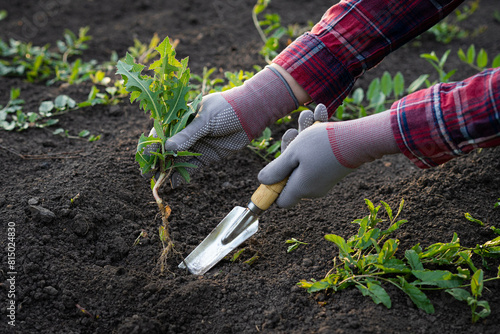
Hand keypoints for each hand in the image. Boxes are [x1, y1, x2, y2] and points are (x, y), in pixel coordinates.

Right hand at [158, 66, 298, 186]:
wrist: (251, 115)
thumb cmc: (227, 110)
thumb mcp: (206, 120)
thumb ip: (188, 134)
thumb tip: (168, 147)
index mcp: (181, 117)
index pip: (161, 131)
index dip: (152, 145)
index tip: (145, 157)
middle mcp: (186, 132)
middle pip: (166, 148)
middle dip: (157, 161)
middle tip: (147, 174)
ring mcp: (195, 144)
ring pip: (176, 160)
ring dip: (168, 170)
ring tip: (159, 182)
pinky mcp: (205, 156)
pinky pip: (190, 167)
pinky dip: (182, 175)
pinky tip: (174, 184)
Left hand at [258, 105, 398, 207]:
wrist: (360, 139)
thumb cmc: (322, 146)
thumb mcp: (292, 154)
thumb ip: (276, 169)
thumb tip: (263, 181)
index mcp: (299, 189)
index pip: (281, 200)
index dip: (273, 187)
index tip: (273, 168)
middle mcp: (312, 188)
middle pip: (291, 174)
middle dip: (289, 150)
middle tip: (292, 131)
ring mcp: (324, 179)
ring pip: (305, 159)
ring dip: (303, 138)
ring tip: (307, 115)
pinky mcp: (334, 169)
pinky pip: (319, 156)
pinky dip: (317, 139)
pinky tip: (320, 115)